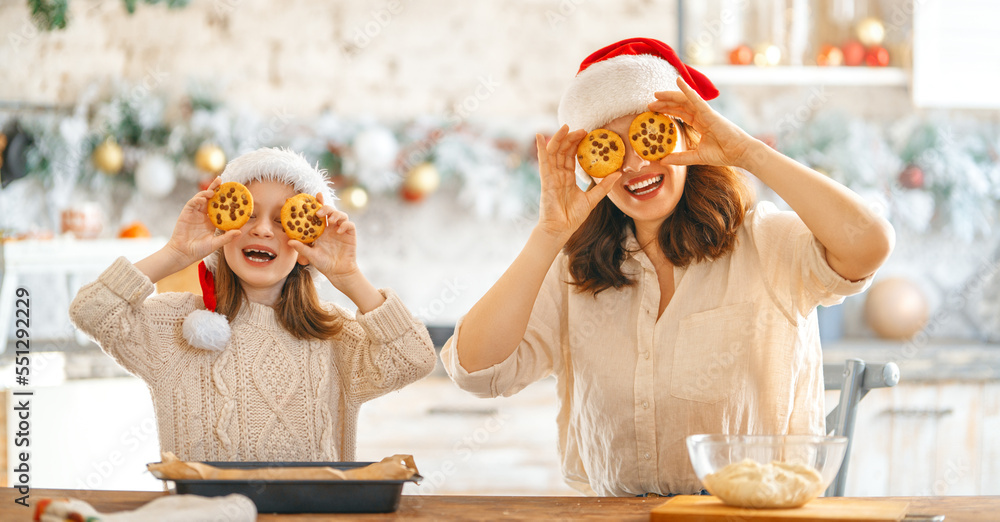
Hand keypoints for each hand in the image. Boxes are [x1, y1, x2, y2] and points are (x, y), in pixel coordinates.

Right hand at [165, 177, 240, 265]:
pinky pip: (192, 203)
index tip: (233, 192)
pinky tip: (202, 198)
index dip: (225, 199)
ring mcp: (195, 213)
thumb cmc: (199, 250)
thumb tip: (239, 232)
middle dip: (215, 188)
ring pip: (201, 198)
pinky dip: (197, 199)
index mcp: (212, 220)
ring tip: (213, 190)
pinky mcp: (186, 213)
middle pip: (210, 198)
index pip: (220, 206)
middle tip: (221, 180)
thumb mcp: (215, 243)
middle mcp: (204, 214)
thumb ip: (226, 237)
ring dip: (206, 192)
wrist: (183, 253)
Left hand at [287, 193, 360, 288]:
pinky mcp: (350, 234)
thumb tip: (289, 241)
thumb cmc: (324, 263)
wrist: (338, 272)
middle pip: (330, 211)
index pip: (320, 213)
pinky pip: (349, 224)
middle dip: (325, 208)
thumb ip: (302, 248)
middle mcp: (331, 227)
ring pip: (341, 215)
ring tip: (330, 221)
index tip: (315, 196)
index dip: (318, 203)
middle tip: (319, 212)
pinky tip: (339, 230)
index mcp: (321, 230)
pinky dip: (344, 224)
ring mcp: (341, 230)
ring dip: (335, 214)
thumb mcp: (311, 255)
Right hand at [535, 125, 621, 240]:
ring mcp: (551, 176)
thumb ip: (603, 186)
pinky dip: (540, 149)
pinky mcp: (546, 180)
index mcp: (567, 178)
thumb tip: (618, 174)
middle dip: (570, 139)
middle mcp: (558, 175)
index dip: (577, 145)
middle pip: (563, 152)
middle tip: (582, 129)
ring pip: (553, 153)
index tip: (587, 135)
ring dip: (558, 138)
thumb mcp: (592, 199)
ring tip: (566, 127)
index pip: (571, 157)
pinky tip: (538, 136)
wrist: (561, 229)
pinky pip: (543, 162)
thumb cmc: (573, 217)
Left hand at [647, 78, 758, 169]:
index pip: (680, 113)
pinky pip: (696, 99)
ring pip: (685, 100)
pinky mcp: (710, 113)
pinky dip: (687, 90)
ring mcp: (706, 113)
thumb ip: (680, 158)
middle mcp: (702, 115)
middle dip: (664, 103)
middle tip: (649, 104)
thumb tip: (663, 160)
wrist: (740, 153)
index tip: (653, 111)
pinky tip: (678, 81)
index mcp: (700, 123)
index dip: (667, 110)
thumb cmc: (723, 154)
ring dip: (670, 96)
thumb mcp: (696, 157)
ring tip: (656, 94)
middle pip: (680, 105)